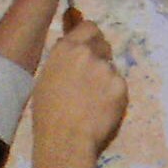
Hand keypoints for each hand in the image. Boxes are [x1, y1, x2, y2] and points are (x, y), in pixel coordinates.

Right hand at [32, 20, 126, 167]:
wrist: (66, 139)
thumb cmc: (48, 114)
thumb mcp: (46, 78)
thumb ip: (62, 58)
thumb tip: (70, 46)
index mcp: (66, 49)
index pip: (88, 27)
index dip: (90, 37)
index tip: (90, 48)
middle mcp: (87, 53)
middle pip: (103, 44)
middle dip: (100, 55)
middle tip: (93, 77)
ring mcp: (107, 69)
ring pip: (111, 67)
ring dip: (106, 78)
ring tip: (93, 101)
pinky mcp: (121, 86)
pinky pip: (119, 86)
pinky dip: (113, 95)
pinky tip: (102, 109)